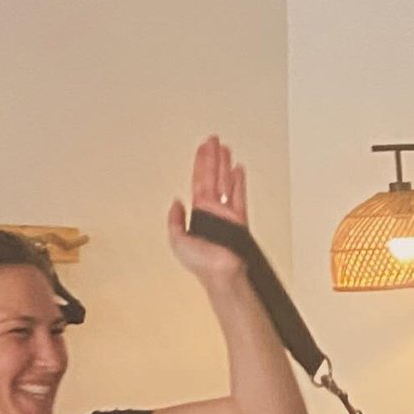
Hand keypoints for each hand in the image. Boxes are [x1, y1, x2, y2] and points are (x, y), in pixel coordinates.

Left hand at [168, 136, 249, 284]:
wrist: (222, 273)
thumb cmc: (202, 264)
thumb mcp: (176, 240)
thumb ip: (174, 220)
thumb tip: (175, 202)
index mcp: (197, 213)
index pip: (198, 180)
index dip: (200, 162)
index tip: (202, 147)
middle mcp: (212, 211)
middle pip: (212, 177)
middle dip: (213, 157)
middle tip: (214, 140)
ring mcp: (226, 214)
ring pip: (226, 182)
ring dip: (225, 165)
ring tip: (226, 149)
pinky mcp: (239, 219)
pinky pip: (239, 196)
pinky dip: (239, 182)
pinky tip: (238, 170)